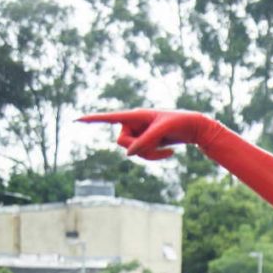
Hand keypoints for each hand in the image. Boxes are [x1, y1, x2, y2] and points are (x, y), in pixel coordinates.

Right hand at [79, 109, 217, 160]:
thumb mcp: (163, 131)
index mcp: (136, 115)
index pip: (110, 117)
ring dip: (148, 155)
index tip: (77, 119)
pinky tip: (170, 154)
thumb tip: (128, 154)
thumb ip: (145, 141)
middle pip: (121, 142)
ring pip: (132, 151)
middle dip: (138, 148)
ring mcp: (140, 134)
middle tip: (159, 145)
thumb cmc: (180, 122)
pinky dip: (154, 157)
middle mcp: (134, 124)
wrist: (195, 128)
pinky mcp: (147, 142)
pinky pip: (142, 155)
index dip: (93, 119)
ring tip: (167, 152)